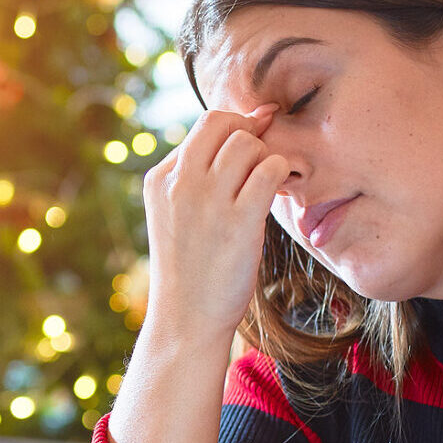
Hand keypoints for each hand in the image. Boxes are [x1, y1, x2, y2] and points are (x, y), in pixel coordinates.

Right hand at [140, 105, 287, 344]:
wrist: (187, 320)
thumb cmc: (191, 270)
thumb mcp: (175, 216)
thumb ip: (194, 179)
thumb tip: (236, 137)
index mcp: (160, 180)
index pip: (202, 127)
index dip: (235, 126)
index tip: (256, 137)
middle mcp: (180, 184)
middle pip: (222, 122)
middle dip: (250, 134)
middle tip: (262, 163)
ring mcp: (208, 201)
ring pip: (247, 142)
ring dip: (267, 156)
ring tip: (269, 184)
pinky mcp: (238, 221)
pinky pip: (270, 169)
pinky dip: (282, 173)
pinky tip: (281, 193)